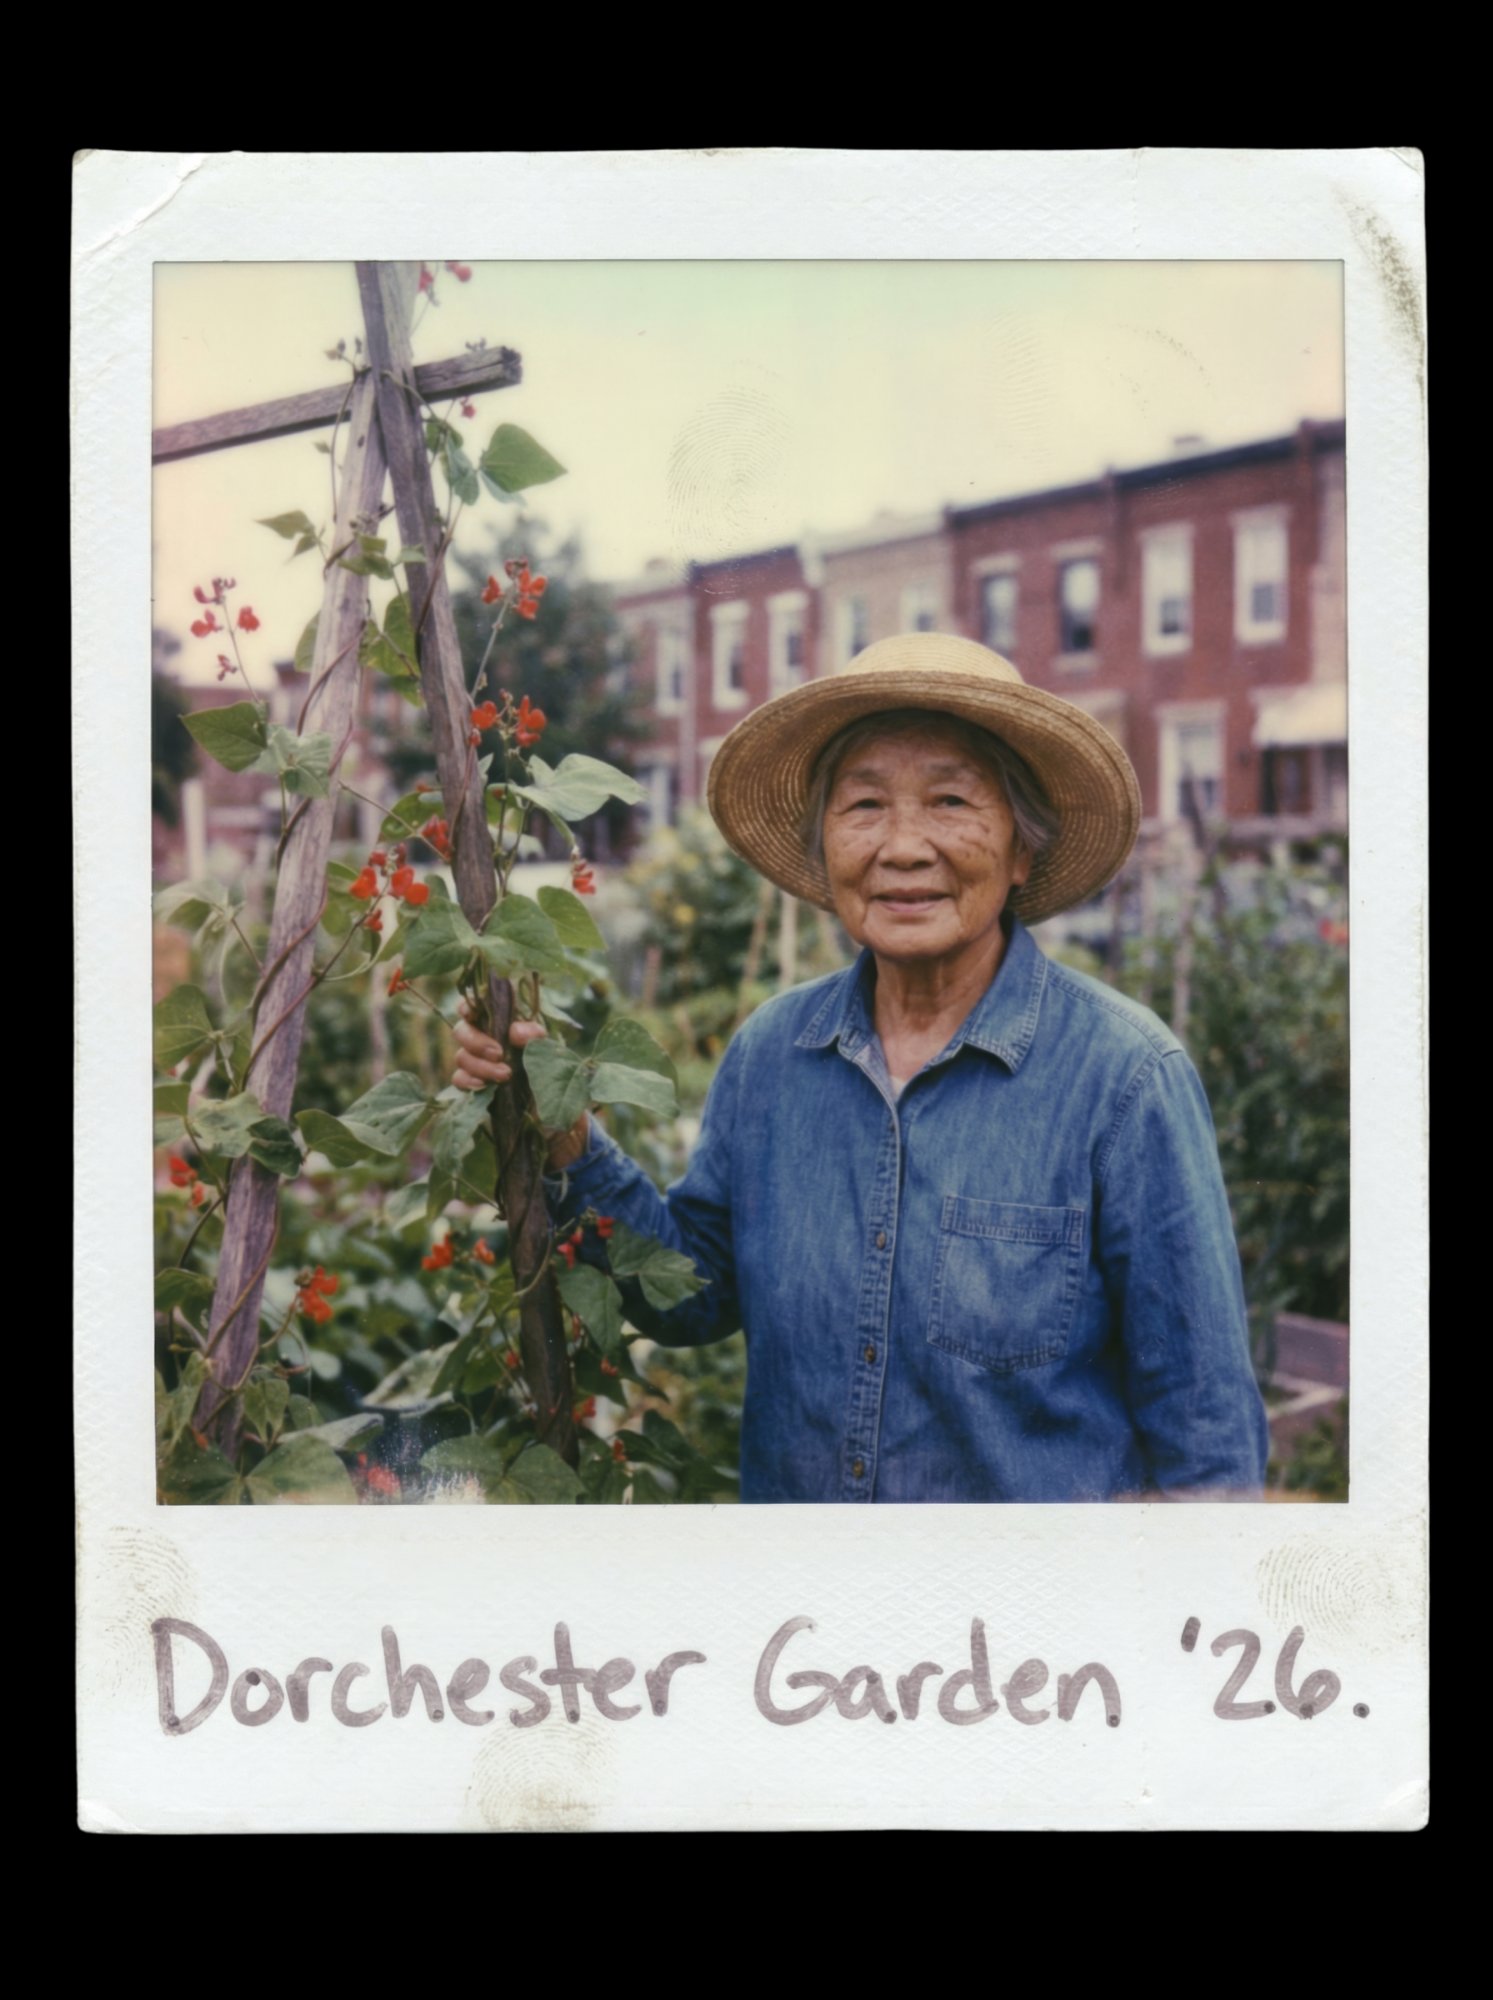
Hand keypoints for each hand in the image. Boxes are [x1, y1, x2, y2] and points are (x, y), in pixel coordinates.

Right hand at [452, 1000, 590, 1168]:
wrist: (556, 1119)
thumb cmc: (556, 1078)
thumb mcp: (552, 1055)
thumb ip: (536, 1037)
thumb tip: (515, 1031)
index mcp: (506, 1025)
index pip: (477, 1005)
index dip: (468, 1005)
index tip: (471, 1012)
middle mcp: (488, 1041)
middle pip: (462, 1030)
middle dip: (477, 1041)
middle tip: (499, 1054)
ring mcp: (479, 1064)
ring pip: (461, 1055)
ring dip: (480, 1065)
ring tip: (505, 1076)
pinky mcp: (475, 1087)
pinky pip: (459, 1079)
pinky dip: (469, 1081)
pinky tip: (485, 1088)